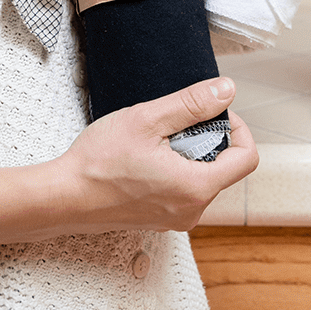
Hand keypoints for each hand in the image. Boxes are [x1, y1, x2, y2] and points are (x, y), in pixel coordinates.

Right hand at [0, 78, 258, 242]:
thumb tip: (226, 90)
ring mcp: (177, 219)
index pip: (246, 157)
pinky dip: (176, 170)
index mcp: (196, 187)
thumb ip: (192, 104)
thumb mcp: (148, 120)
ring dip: (191, 154)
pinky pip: (185, 190)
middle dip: (209, 138)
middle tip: (175, 122)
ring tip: (157, 140)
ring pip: (204, 178)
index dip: (237, 128)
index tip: (211, 113)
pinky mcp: (161, 220)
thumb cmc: (99, 162)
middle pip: (225, 167)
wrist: (64, 197)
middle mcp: (193, 210)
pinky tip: (147, 158)